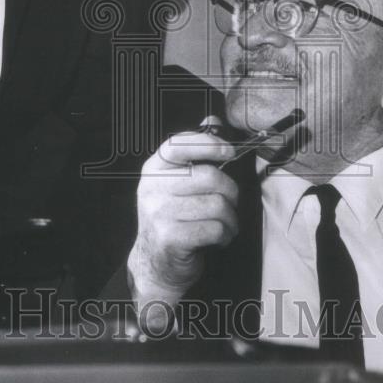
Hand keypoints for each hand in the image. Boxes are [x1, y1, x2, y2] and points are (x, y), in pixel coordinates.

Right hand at [127, 121, 239, 311]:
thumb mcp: (177, 182)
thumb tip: (213, 119)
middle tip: (229, 203)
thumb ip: (194, 151)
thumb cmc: (174, 216)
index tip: (230, 151)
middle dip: (230, 192)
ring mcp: (158, 213)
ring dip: (230, 218)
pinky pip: (215, 228)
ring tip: (223, 224)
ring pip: (217, 205)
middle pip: (210, 177)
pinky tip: (218, 238)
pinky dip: (225, 235)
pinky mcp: (170, 238)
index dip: (209, 144)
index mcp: (154, 169)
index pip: (179, 144)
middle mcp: (152, 188)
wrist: (156, 263)